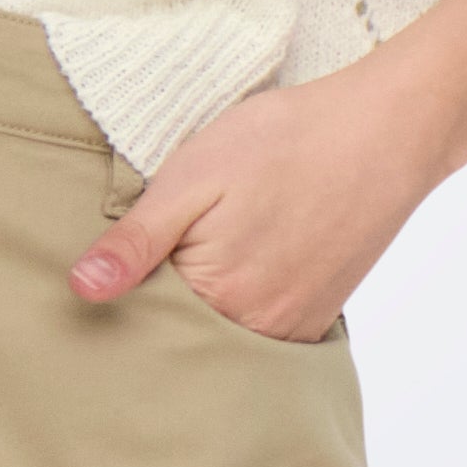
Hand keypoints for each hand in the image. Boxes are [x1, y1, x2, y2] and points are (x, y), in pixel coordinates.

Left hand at [69, 0, 466, 340]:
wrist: (386, 131)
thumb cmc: (285, 142)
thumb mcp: (193, 176)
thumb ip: (136, 241)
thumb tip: (80, 290)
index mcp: (215, 297)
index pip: (142, 320)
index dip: (122, 291)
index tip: (117, 262)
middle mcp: (257, 330)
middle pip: (185, 336)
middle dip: (161, 307)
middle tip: (163, 250)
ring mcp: (294, 328)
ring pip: (224, 334)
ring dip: (205, 307)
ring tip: (211, 249)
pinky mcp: (320, 316)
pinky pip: (263, 330)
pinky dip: (243, 307)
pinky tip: (245, 261)